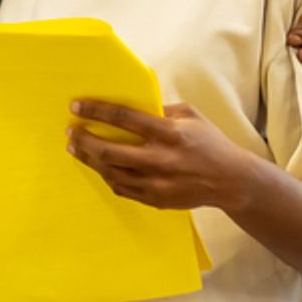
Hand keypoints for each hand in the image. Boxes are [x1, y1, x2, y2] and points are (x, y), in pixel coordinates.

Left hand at [66, 99, 253, 211]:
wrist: (230, 181)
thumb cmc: (209, 142)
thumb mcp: (190, 115)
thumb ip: (160, 109)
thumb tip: (130, 102)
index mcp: (169, 133)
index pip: (124, 118)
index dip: (96, 111)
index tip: (76, 107)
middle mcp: (161, 159)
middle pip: (110, 151)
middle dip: (85, 140)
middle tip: (71, 131)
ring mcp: (157, 183)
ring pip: (111, 173)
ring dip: (89, 160)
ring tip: (76, 148)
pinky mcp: (156, 199)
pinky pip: (122, 189)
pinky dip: (107, 176)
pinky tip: (99, 166)